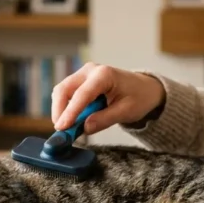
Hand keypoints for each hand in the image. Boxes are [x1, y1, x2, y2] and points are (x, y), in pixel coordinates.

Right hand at [51, 62, 165, 134]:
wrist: (144, 88)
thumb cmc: (138, 97)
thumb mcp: (126, 111)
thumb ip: (105, 119)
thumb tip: (85, 128)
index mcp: (104, 74)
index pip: (82, 94)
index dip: (70, 112)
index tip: (62, 128)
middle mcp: (90, 71)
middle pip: (64, 89)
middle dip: (59, 111)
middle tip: (62, 131)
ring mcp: (84, 74)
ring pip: (62, 91)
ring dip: (61, 110)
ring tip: (68, 128)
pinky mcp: (80, 81)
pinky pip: (66, 94)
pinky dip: (65, 108)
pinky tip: (72, 120)